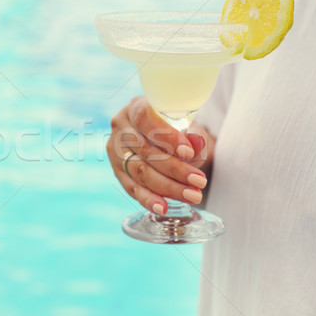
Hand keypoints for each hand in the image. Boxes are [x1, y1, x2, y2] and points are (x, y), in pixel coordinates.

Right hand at [106, 96, 214, 214]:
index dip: (167, 136)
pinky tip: (163, 208)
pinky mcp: (118, 173)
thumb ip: (193, 136)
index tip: (189, 153)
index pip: (146, 119)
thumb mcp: (190, 128)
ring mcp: (116, 152)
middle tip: (199, 181)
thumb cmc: (178, 131)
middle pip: (145, 150)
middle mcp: (120, 128)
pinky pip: (132, 189)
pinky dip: (149, 199)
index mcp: (135, 107)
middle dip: (174, 169)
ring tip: (192, 196)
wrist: (167, 142)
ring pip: (139, 172)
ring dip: (167, 187)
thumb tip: (197, 143)